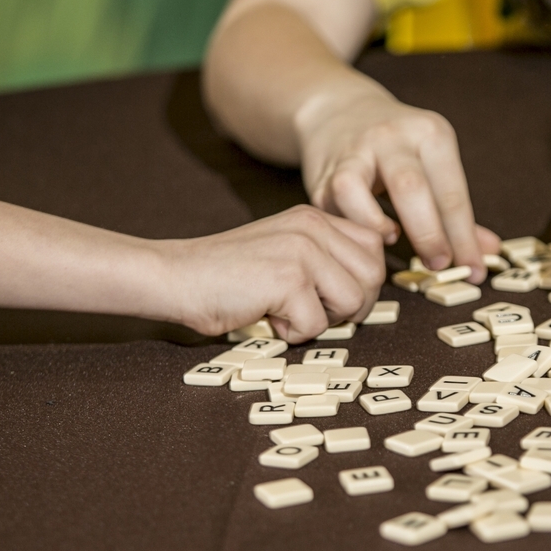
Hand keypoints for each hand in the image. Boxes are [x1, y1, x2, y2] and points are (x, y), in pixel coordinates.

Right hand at [161, 204, 388, 342]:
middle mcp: (313, 227)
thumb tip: (371, 288)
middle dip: (351, 305)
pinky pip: (318, 325)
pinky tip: (267, 316)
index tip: (334, 295)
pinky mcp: (289, 280)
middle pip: (374, 276)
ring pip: (354, 302)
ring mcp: (302, 251)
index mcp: (315, 218)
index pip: (375, 246)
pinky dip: (293, 332)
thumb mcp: (286, 250)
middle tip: (313, 309)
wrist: (176, 276)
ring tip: (287, 310)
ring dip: (323, 319)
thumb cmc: (230, 275)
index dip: (363, 280)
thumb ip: (325, 258)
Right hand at [297, 81, 498, 277]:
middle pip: (412, 188)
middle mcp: (393, 136)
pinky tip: (366, 235)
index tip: (474, 272)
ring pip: (356, 188)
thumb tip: (489, 252)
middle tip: (439, 265)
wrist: (340, 110)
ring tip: (392, 240)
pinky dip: (350, 222)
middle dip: (429, 234)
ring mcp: (355, 149)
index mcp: (431, 135)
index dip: (465, 239)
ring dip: (375, 224)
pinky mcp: (325, 168)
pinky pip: (332, 199)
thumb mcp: (434, 166)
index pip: (452, 194)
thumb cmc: (399, 150)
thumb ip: (457, 212)